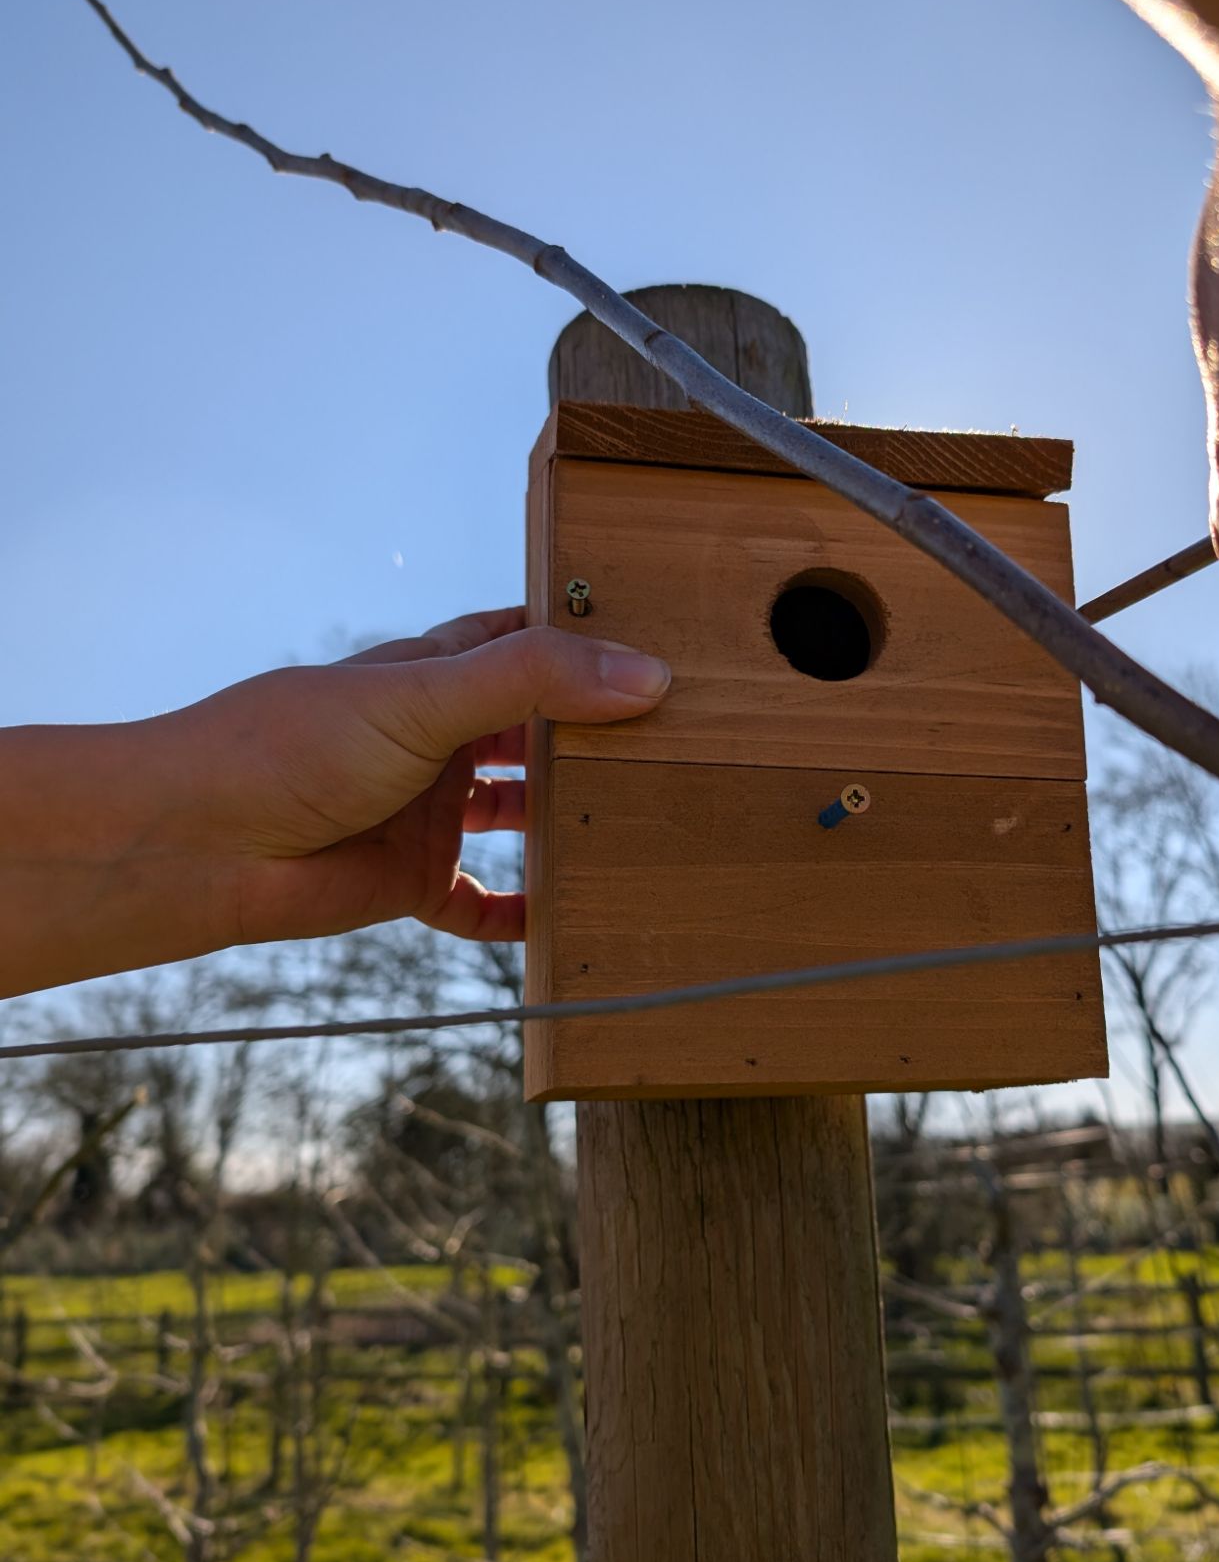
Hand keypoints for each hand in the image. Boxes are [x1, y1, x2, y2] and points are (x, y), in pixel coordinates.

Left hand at [0, 609, 670, 996]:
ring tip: (643, 821)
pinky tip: (569, 919)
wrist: (199, 846)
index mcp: (432, 674)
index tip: (658, 644)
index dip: (584, 642)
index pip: (523, 643)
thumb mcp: (423, 696)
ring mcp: (424, 811)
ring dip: (567, 818)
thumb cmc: (288, 748)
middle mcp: (434, 739)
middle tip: (677, 739)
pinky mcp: (410, 881)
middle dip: (593, 734)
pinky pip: (481, 904)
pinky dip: (522, 912)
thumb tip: (645, 676)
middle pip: (532, 730)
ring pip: (515, 813)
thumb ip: (531, 683)